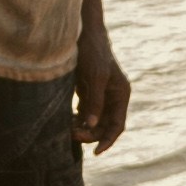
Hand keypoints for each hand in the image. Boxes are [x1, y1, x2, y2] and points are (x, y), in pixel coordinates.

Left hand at [73, 27, 134, 155]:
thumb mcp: (95, 77)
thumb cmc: (92, 52)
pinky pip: (83, 113)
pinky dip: (76, 120)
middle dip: (89, 133)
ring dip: (81, 128)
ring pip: (92, 122)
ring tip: (66, 129)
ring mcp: (100, 95)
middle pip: (103, 126)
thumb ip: (94, 101)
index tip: (96, 152)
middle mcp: (112, 97)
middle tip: (71, 134)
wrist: (82, 33)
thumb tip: (91, 125)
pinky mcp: (87, 92)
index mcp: (120, 94)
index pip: (117, 125)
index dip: (108, 140)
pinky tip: (65, 121)